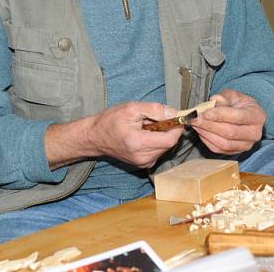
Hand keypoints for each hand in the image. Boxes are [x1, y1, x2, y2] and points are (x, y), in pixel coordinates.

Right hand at [46, 102, 182, 169]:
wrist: (96, 137)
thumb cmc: (111, 121)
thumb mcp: (132, 108)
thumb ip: (154, 110)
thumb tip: (174, 113)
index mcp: (139, 144)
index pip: (170, 140)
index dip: (177, 127)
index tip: (174, 116)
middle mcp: (143, 158)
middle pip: (169, 144)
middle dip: (167, 129)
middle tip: (152, 119)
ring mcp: (143, 163)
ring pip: (165, 147)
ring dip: (161, 135)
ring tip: (146, 126)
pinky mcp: (144, 164)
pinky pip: (159, 151)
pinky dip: (156, 140)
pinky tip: (144, 134)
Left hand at [191, 89, 265, 154]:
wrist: (243, 115)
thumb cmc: (238, 104)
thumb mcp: (233, 95)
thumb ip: (224, 96)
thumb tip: (214, 100)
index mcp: (258, 116)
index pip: (237, 117)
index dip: (220, 115)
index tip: (204, 112)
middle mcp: (255, 133)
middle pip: (230, 132)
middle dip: (210, 125)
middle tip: (196, 118)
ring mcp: (246, 145)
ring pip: (224, 144)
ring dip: (207, 134)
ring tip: (196, 124)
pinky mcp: (236, 152)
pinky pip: (219, 150)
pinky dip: (207, 141)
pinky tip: (200, 131)